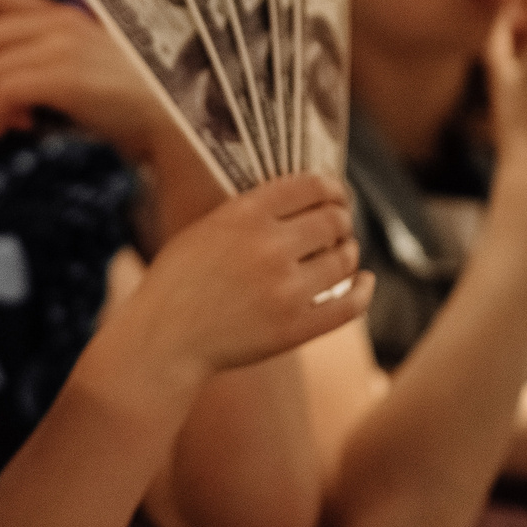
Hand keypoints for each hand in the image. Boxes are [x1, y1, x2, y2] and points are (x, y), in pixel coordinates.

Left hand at [0, 0, 169, 159]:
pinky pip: (1, 92)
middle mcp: (57, 23)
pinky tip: (12, 127)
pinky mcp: (64, 77)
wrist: (167, 117)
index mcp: (59, 15)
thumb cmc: (117, 98)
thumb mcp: (75, 63)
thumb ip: (33, 55)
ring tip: (12, 118)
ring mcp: (61, 48)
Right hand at [115, 172, 370, 378]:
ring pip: (346, 259)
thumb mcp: (204, 230)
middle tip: (337, 227)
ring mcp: (287, 290)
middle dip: (341, 220)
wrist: (163, 340)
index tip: (335, 194)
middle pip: (334, 220)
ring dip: (348, 253)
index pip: (311, 185)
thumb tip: (303, 201)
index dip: (331, 186)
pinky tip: (364, 282)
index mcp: (244, 215)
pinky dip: (364, 289)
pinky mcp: (297, 327)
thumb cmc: (176, 284)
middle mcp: (270, 248)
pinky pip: (351, 303)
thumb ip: (250, 212)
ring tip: (339, 255)